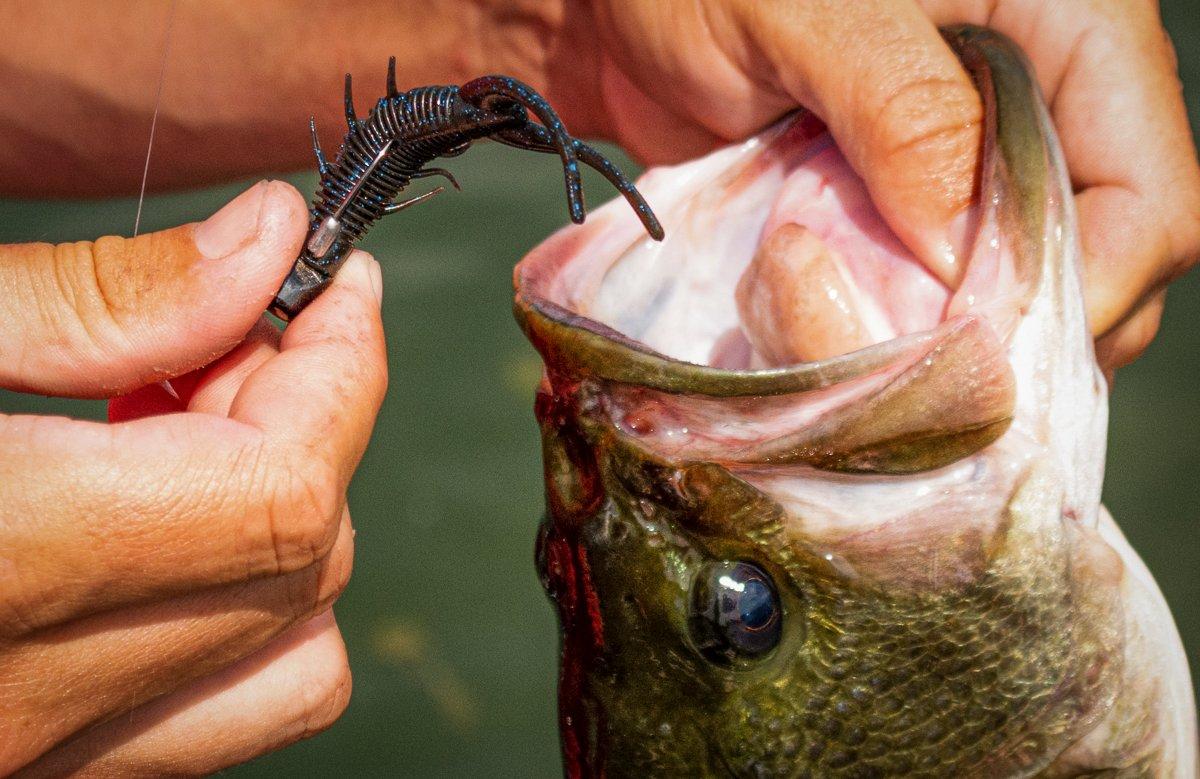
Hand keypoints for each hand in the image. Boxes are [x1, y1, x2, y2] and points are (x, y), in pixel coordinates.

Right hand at [0, 182, 386, 773]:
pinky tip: (157, 525)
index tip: (340, 287)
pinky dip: (244, 611)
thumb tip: (271, 244)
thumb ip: (94, 301)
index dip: (342, 373)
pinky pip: (219, 718)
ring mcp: (39, 759)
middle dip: (311, 425)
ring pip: (291, 663)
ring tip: (185, 429)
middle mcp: (24, 704)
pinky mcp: (47, 769)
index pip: (279, 493)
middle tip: (234, 338)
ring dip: (288, 523)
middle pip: (301, 567)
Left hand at [547, 0, 1199, 368]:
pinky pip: (926, 301)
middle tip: (928, 371)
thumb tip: (967, 254)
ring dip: (948, 345)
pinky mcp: (892, 215)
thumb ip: (906, 112)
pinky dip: (890, 336)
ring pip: (1011, 297)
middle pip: (1096, 262)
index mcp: (1060, 24)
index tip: (986, 341)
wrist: (605, 10)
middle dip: (1022, 334)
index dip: (1092, 281)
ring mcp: (959, 171)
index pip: (1146, 188)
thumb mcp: (805, 12)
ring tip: (869, 350)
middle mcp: (1030, 105)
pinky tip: (836, 334)